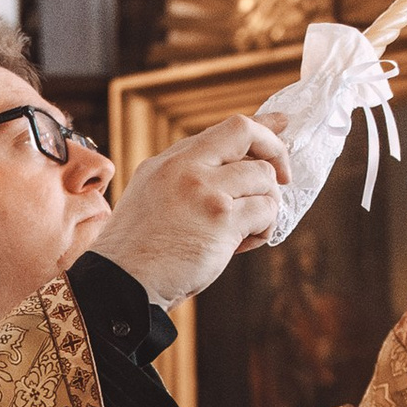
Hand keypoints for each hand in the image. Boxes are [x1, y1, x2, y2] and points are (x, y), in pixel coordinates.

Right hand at [92, 110, 290, 305]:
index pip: (223, 129)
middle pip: (246, 133)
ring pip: (263, 177)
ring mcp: (205, 190)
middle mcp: (186, 167)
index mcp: (169, 162)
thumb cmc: (139, 253)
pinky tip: (242, 245)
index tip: (282, 123)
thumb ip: (186, 178)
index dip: (260, 125)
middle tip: (284, 178)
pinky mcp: (222, 219)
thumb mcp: (152, 198)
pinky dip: (263, 229)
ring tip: (246, 231)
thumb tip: (231, 169)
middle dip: (276, 153)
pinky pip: (266, 211)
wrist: (123, 284)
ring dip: (266, 205)